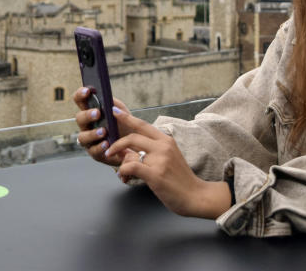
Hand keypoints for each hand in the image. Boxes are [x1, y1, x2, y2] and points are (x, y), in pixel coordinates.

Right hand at [72, 87, 130, 165]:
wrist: (132, 145)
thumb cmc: (124, 125)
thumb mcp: (122, 112)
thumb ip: (115, 105)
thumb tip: (108, 98)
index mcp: (90, 111)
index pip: (80, 101)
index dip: (80, 94)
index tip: (87, 91)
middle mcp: (86, 126)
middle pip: (79, 118)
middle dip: (87, 115)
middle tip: (97, 113)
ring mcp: (88, 140)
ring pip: (82, 137)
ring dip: (92, 133)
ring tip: (103, 131)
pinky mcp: (94, 153)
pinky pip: (93, 151)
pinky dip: (100, 147)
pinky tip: (107, 143)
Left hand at [105, 107, 231, 218]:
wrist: (196, 196)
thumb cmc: (181, 179)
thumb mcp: (169, 157)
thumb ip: (152, 151)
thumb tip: (128, 150)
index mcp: (166, 140)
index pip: (143, 125)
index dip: (127, 117)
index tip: (114, 110)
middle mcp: (163, 147)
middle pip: (132, 137)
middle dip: (116, 144)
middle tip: (110, 152)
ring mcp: (160, 160)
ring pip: (129, 154)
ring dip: (121, 164)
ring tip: (122, 174)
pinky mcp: (155, 174)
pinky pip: (130, 167)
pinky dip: (123, 171)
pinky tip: (125, 177)